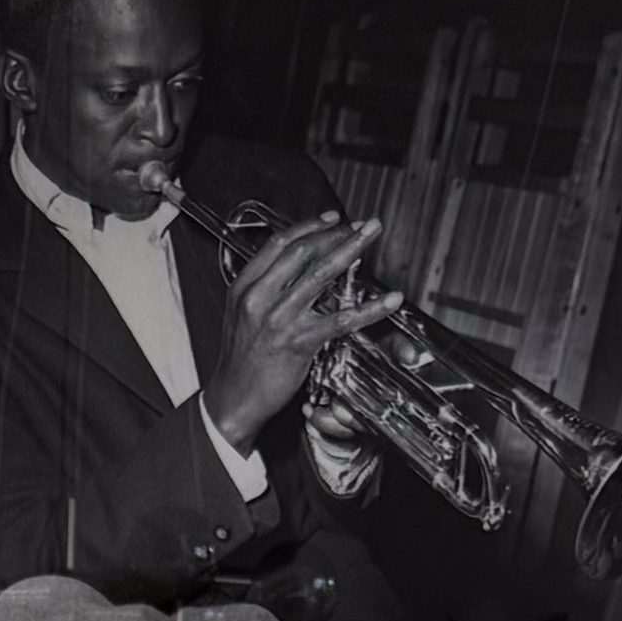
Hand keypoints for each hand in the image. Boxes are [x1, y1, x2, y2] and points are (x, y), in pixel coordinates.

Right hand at [202, 215, 385, 452]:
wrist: (233, 400)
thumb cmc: (241, 361)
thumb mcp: (242, 315)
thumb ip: (264, 289)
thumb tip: (295, 269)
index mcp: (245, 287)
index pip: (279, 243)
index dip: (309, 226)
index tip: (332, 220)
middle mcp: (260, 298)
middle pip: (302, 251)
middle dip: (336, 233)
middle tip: (360, 226)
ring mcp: (280, 319)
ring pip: (320, 274)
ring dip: (351, 250)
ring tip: (371, 237)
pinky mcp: (299, 343)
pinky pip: (339, 320)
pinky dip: (368, 310)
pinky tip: (388, 302)